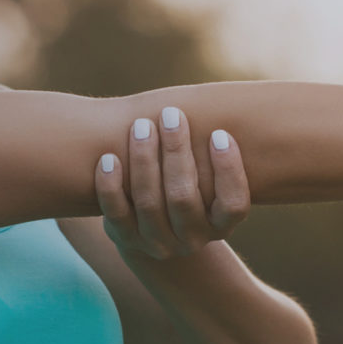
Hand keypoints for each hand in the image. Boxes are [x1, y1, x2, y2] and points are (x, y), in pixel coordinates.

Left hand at [94, 106, 250, 259]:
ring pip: (149, 203)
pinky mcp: (126, 240)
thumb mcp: (210, 179)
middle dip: (176, 153)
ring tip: (141, 126)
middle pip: (184, 198)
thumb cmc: (190, 185)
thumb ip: (214, 153)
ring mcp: (158, 243)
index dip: (229, 170)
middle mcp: (192, 239)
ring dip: (144, 161)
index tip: (219, 133)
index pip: (234, 204)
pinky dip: (110, 186)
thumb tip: (231, 101)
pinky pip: (116, 215)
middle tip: (171, 115)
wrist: (154, 227)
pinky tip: (108, 158)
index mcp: (221, 225)